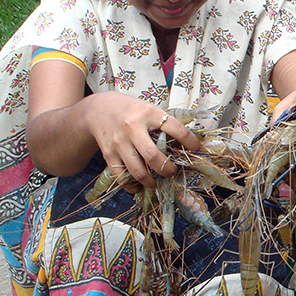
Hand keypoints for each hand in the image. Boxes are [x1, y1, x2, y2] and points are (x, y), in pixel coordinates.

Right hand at [85, 92, 202, 188]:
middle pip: (153, 156)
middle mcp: (133, 128)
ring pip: (138, 170)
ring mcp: (120, 142)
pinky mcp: (109, 154)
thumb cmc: (131, 111)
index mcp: (149, 114)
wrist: (99, 109)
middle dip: (167, 169)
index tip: (197, 149)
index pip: (175, 129)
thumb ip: (165, 125)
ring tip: (157, 182)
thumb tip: (188, 144)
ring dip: (151, 181)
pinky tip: (140, 186)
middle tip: (173, 172)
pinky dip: (132, 186)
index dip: (190, 142)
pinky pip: (121, 176)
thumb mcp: (149, 110)